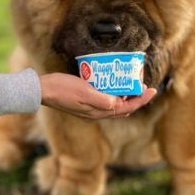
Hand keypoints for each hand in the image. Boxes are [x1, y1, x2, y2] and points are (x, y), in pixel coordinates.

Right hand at [39, 73, 156, 119]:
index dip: (141, 100)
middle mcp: (96, 112)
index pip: (126, 108)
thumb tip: (118, 103)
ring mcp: (90, 108)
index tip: (151, 90)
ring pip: (115, 104)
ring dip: (125, 95)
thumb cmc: (62, 90)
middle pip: (123, 108)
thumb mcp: (83, 93)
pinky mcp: (85, 101)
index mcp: (98, 112)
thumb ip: (101, 100)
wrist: (43, 90)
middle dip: (136, 98)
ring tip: (131, 82)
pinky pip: (105, 98)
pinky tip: (112, 82)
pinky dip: (113, 92)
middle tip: (143, 84)